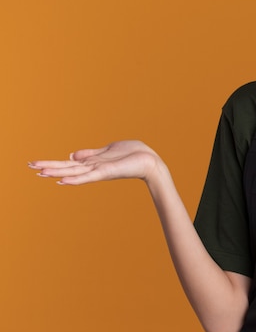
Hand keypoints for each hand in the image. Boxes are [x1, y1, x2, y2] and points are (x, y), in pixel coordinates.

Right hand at [28, 140, 161, 184]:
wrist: (150, 162)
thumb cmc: (133, 155)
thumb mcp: (108, 150)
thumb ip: (90, 153)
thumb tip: (72, 154)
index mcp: (93, 161)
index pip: (69, 163)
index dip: (53, 163)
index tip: (36, 164)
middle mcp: (93, 167)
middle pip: (67, 167)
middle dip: (49, 167)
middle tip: (30, 167)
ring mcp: (99, 170)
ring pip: (75, 172)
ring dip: (58, 172)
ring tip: (41, 173)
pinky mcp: (107, 172)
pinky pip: (89, 176)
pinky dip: (77, 179)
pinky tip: (64, 181)